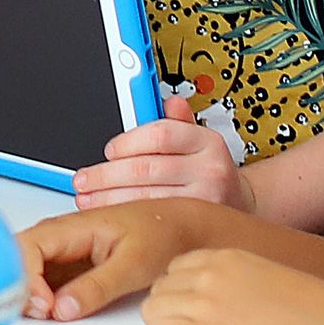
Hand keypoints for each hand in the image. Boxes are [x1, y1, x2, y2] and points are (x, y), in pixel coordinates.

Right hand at [17, 200, 216, 321]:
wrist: (184, 229)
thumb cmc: (163, 234)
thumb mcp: (133, 265)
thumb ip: (97, 287)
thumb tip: (63, 308)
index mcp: (72, 226)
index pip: (26, 248)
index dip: (25, 278)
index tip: (44, 305)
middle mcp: (60, 237)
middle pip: (17, 261)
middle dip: (20, 289)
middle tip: (43, 314)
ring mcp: (62, 254)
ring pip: (26, 274)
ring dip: (29, 297)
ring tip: (50, 315)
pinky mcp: (69, 270)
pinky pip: (42, 284)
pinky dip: (41, 301)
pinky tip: (54, 313)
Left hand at [73, 95, 253, 210]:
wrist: (240, 203)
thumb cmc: (209, 169)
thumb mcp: (198, 139)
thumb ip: (178, 122)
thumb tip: (169, 102)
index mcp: (206, 140)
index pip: (161, 134)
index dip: (128, 141)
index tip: (108, 150)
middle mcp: (210, 168)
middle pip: (147, 168)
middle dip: (106, 175)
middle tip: (83, 179)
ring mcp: (206, 197)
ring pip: (147, 196)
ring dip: (109, 198)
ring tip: (88, 198)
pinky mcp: (197, 222)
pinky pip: (155, 217)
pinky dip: (128, 214)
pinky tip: (111, 212)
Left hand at [142, 247, 323, 324]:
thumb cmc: (316, 315)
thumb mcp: (268, 278)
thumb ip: (235, 281)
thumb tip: (214, 300)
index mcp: (227, 257)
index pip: (175, 269)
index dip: (181, 294)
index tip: (198, 313)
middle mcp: (211, 275)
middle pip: (159, 291)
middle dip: (172, 313)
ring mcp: (206, 304)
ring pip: (153, 313)